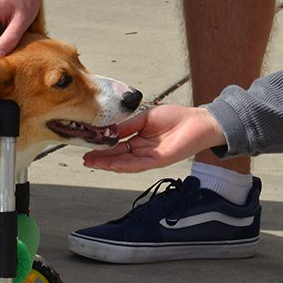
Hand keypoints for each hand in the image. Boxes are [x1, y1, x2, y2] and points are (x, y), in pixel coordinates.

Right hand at [82, 104, 226, 172]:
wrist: (198, 121)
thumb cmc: (176, 117)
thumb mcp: (145, 118)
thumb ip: (128, 126)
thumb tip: (109, 130)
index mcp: (138, 140)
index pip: (116, 147)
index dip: (102, 150)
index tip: (87, 150)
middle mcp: (141, 151)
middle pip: (117, 158)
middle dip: (100, 159)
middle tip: (84, 160)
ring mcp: (149, 157)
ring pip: (124, 163)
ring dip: (108, 164)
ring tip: (92, 163)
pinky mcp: (158, 160)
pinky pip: (138, 164)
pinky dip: (124, 164)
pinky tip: (112, 164)